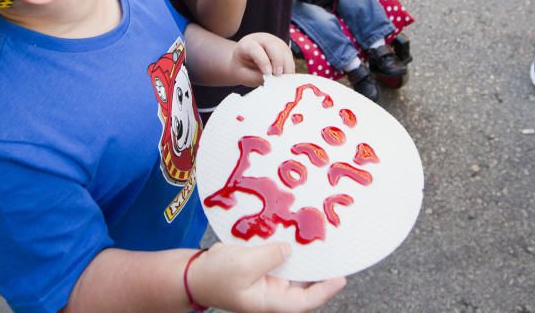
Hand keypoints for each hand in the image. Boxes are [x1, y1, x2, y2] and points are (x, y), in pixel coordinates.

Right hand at [187, 243, 346, 312]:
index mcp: (271, 302)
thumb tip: (291, 248)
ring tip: (318, 237)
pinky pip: (279, 258)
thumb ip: (271, 256)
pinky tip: (294, 232)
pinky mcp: (260, 267)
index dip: (326, 289)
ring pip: (293, 268)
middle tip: (334, 249)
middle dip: (319, 267)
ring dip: (303, 255)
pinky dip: (287, 247)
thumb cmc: (216, 276)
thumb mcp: (244, 264)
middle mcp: (273, 293)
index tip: (341, 276)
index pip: (306, 300)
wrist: (193, 274)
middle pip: (304, 283)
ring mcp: (267, 280)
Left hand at [230, 33, 294, 85]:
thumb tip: (274, 80)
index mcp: (246, 44)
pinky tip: (286, 77)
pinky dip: (289, 67)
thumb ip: (257, 77)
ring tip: (283, 80)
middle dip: (278, 62)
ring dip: (287, 66)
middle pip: (273, 46)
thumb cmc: (242, 68)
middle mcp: (261, 39)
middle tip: (277, 76)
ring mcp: (274, 41)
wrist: (244, 61)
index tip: (268, 74)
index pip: (255, 49)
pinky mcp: (282, 47)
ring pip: (284, 51)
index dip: (263, 61)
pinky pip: (289, 56)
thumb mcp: (244, 75)